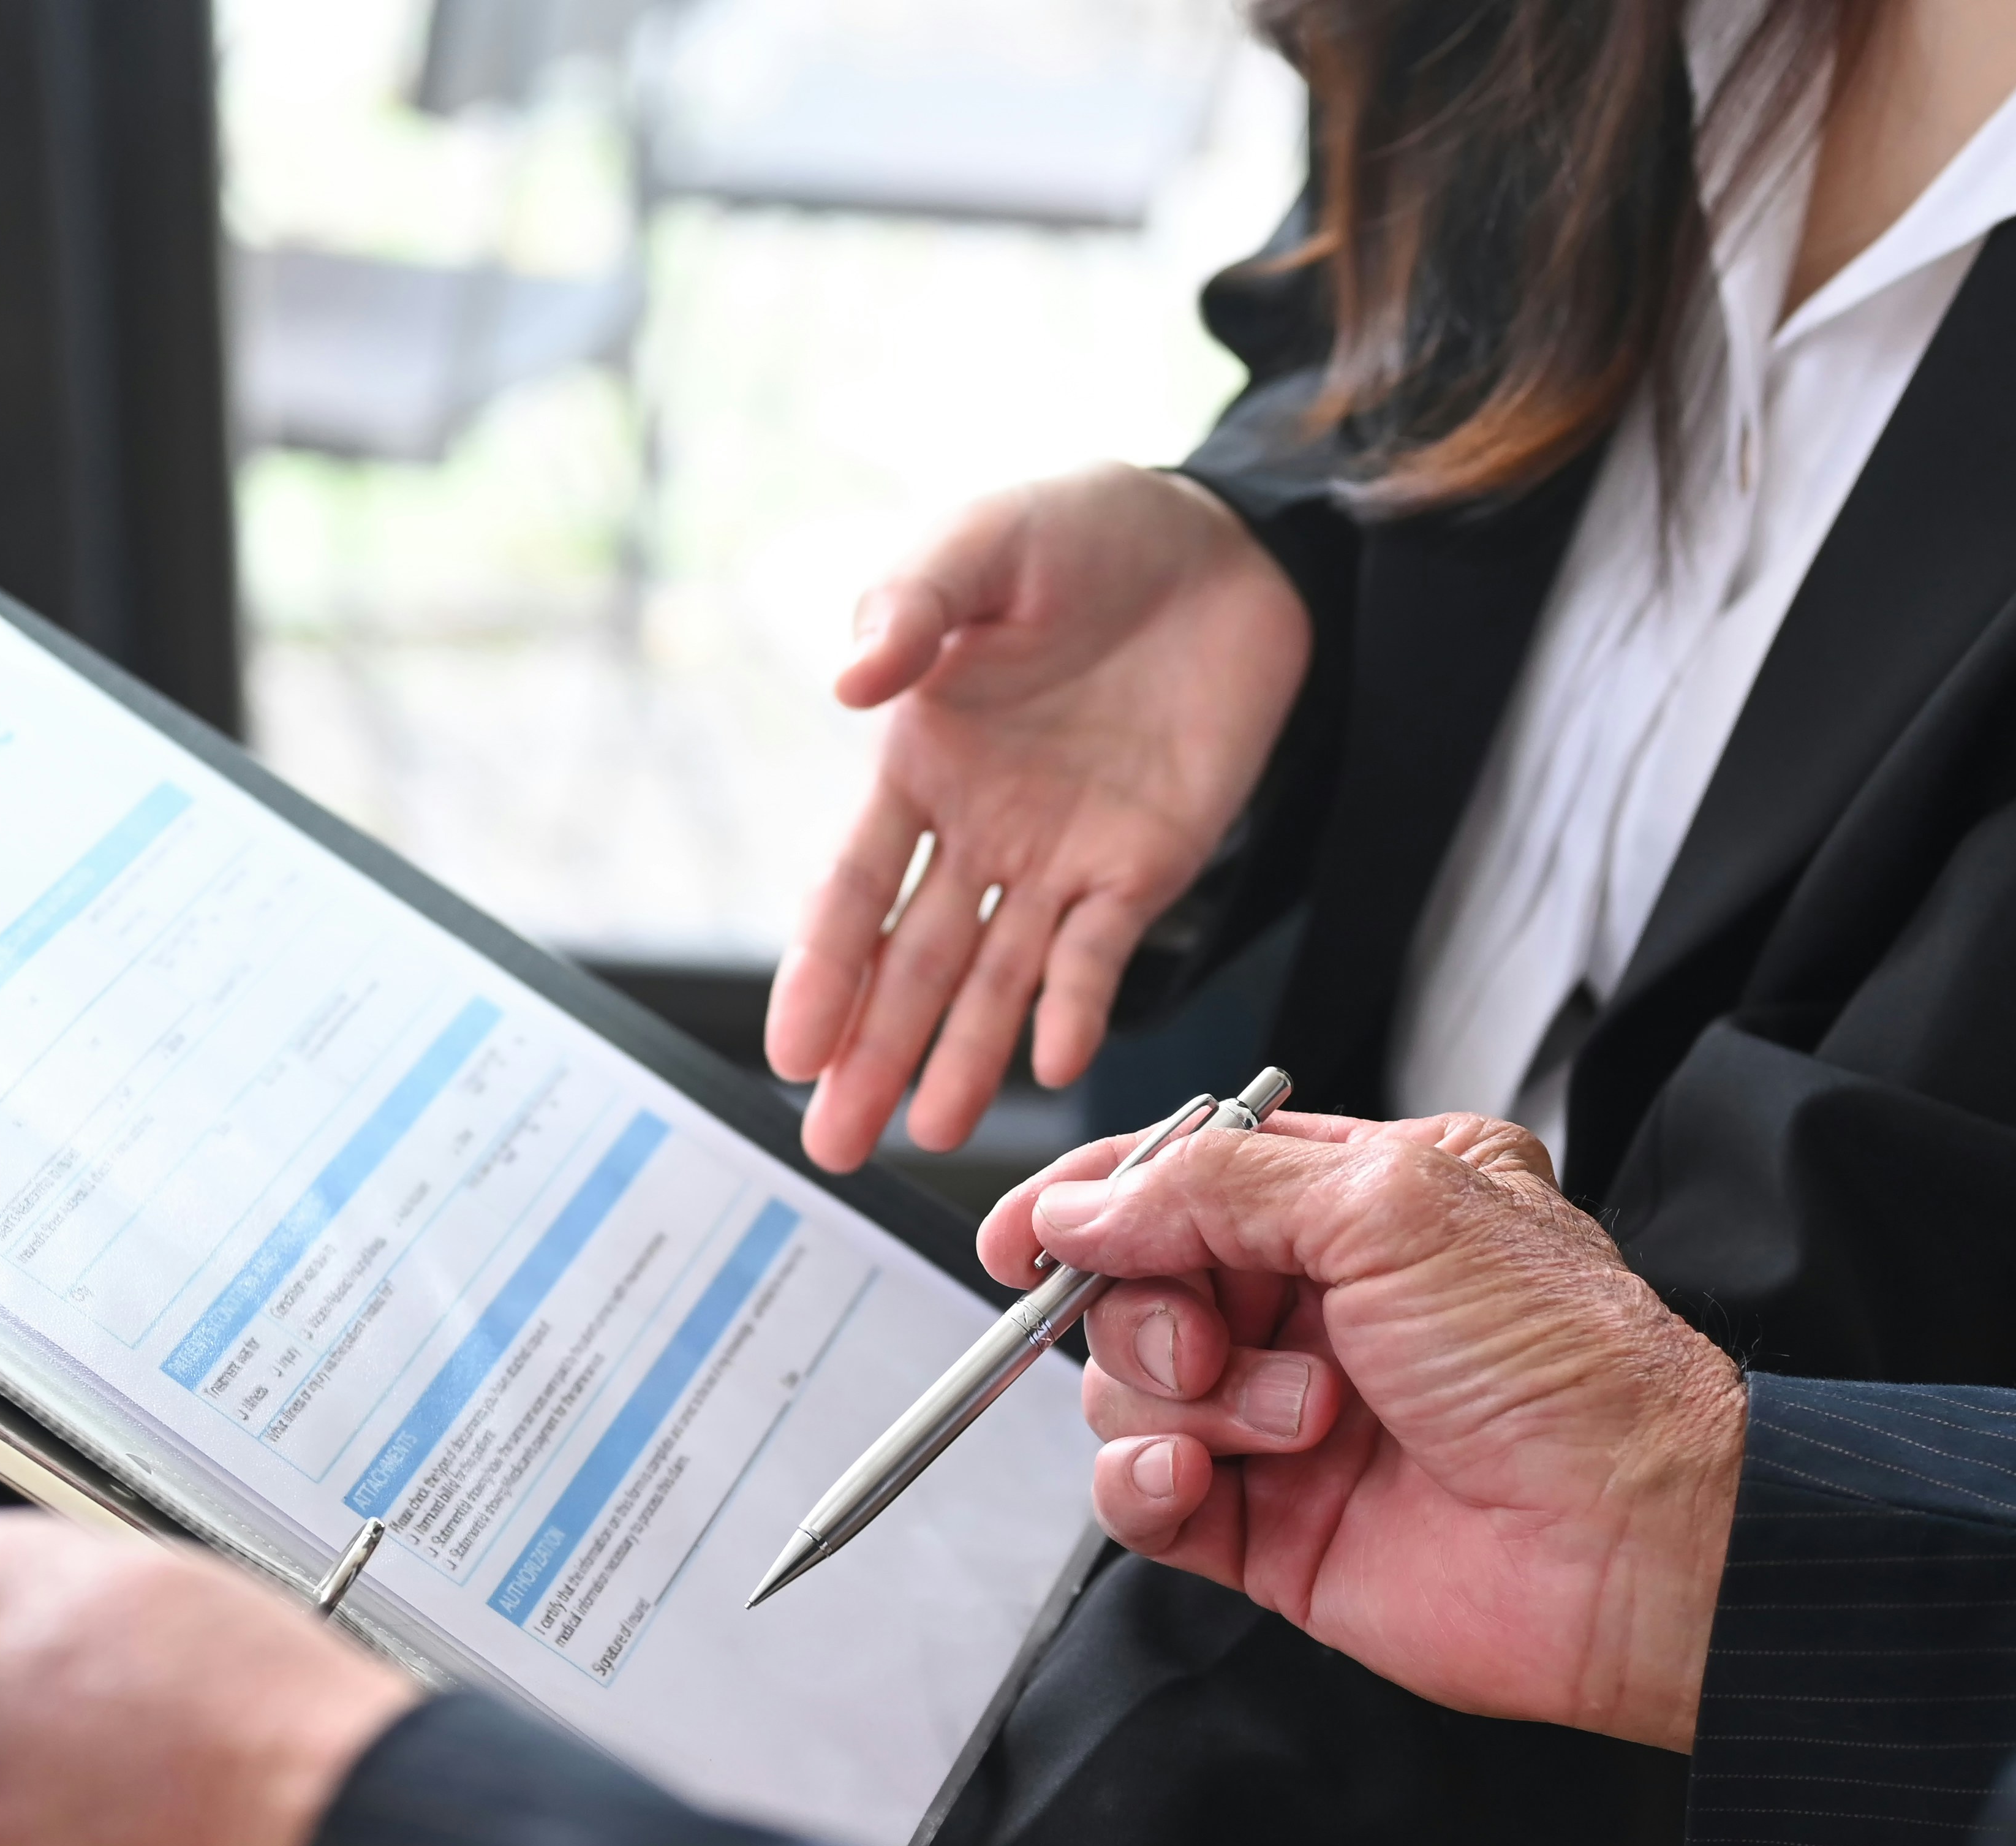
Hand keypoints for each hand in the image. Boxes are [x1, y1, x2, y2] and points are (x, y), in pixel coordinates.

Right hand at [771, 466, 1311, 1170]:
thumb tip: (849, 683)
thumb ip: (912, 604)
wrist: (1223, 543)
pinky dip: (1078, 1006)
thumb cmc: (1082, 529)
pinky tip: (1056, 1063)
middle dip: (873, 1055)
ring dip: (962, 1058)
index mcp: (920, 763)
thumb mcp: (984, 543)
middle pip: (914, 964)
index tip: (792, 1052)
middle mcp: (980, 829)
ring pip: (997, 980)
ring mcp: (1061, 857)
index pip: (853, 890)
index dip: (822, 973)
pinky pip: (1103, 952)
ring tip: (932, 1136)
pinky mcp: (1146, 864)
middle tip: (834, 1146)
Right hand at [984, 1112, 1746, 1752]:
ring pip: (1129, 1388)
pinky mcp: (1267, 1527)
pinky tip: (1195, 1478)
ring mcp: (1288, 1419)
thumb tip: (1085, 1204)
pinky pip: (1140, 1493)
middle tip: (1219, 1335)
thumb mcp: (1390, 1206)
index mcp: (1364, 1202)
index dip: (1094, 1199)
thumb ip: (1213, 1187)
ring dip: (1191, 1398)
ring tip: (1300, 1422)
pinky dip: (1144, 1481)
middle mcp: (1321, 1305)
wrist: (1625, 1539)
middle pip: (1137, 1284)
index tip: (1025, 1232)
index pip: (1183, 1177)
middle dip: (1154, 1308)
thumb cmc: (1558, 1364)